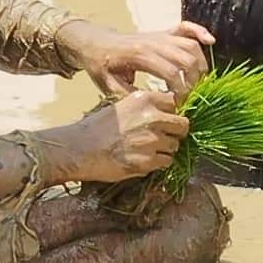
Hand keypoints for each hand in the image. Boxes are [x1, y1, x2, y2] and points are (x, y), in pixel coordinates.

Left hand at [67, 20, 213, 98]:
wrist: (95, 43)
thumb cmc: (101, 65)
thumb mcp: (109, 86)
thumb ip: (131, 96)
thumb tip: (154, 107)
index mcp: (140, 55)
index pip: (172, 73)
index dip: (181, 92)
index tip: (180, 106)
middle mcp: (155, 41)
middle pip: (187, 59)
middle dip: (194, 81)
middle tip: (190, 97)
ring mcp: (161, 35)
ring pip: (191, 46)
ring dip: (200, 65)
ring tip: (198, 83)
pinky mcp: (164, 32)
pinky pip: (186, 28)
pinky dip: (200, 33)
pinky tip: (210, 42)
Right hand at [71, 89, 189, 183]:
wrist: (79, 149)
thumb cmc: (96, 127)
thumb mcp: (122, 106)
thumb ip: (145, 107)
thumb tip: (166, 113)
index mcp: (145, 99)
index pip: (175, 102)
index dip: (170, 112)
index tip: (165, 119)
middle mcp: (153, 117)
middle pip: (182, 125)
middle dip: (175, 132)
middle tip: (163, 137)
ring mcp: (152, 140)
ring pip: (175, 145)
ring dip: (166, 149)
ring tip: (147, 150)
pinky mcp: (149, 161)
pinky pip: (166, 162)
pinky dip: (158, 163)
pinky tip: (143, 159)